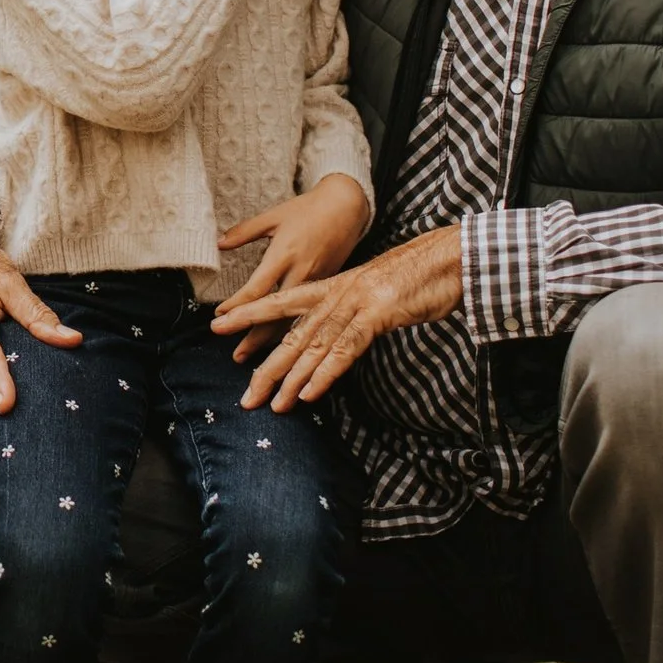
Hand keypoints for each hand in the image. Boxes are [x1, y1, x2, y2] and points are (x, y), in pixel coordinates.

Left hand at [209, 224, 462, 411]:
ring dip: (292, 379)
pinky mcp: (377, 314)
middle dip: (266, 366)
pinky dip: (325, 373)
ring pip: (313, 345)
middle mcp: (335, 294)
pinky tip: (309, 394)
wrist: (445, 258)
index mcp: (329, 285)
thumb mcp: (370, 286)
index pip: (278, 301)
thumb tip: (330, 326)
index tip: (218, 326)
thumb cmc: (409, 275)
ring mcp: (354, 303)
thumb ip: (345, 304)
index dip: (248, 314)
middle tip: (245, 395)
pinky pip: (345, 349)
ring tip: (271, 404)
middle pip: (291, 334)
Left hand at [211, 175, 372, 358]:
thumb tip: (219, 243)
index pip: (257, 287)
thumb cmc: (307, 209)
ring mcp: (317, 281)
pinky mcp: (329, 286)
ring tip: (257, 361)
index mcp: (284, 253)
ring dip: (274, 341)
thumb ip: (245, 231)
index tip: (219, 319)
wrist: (347, 206)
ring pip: (294, 320)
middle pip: (276, 313)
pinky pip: (309, 315)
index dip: (238, 306)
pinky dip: (294, 332)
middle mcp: (300, 272)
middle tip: (236, 356)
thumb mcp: (273, 216)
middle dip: (255, 337)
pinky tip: (285, 347)